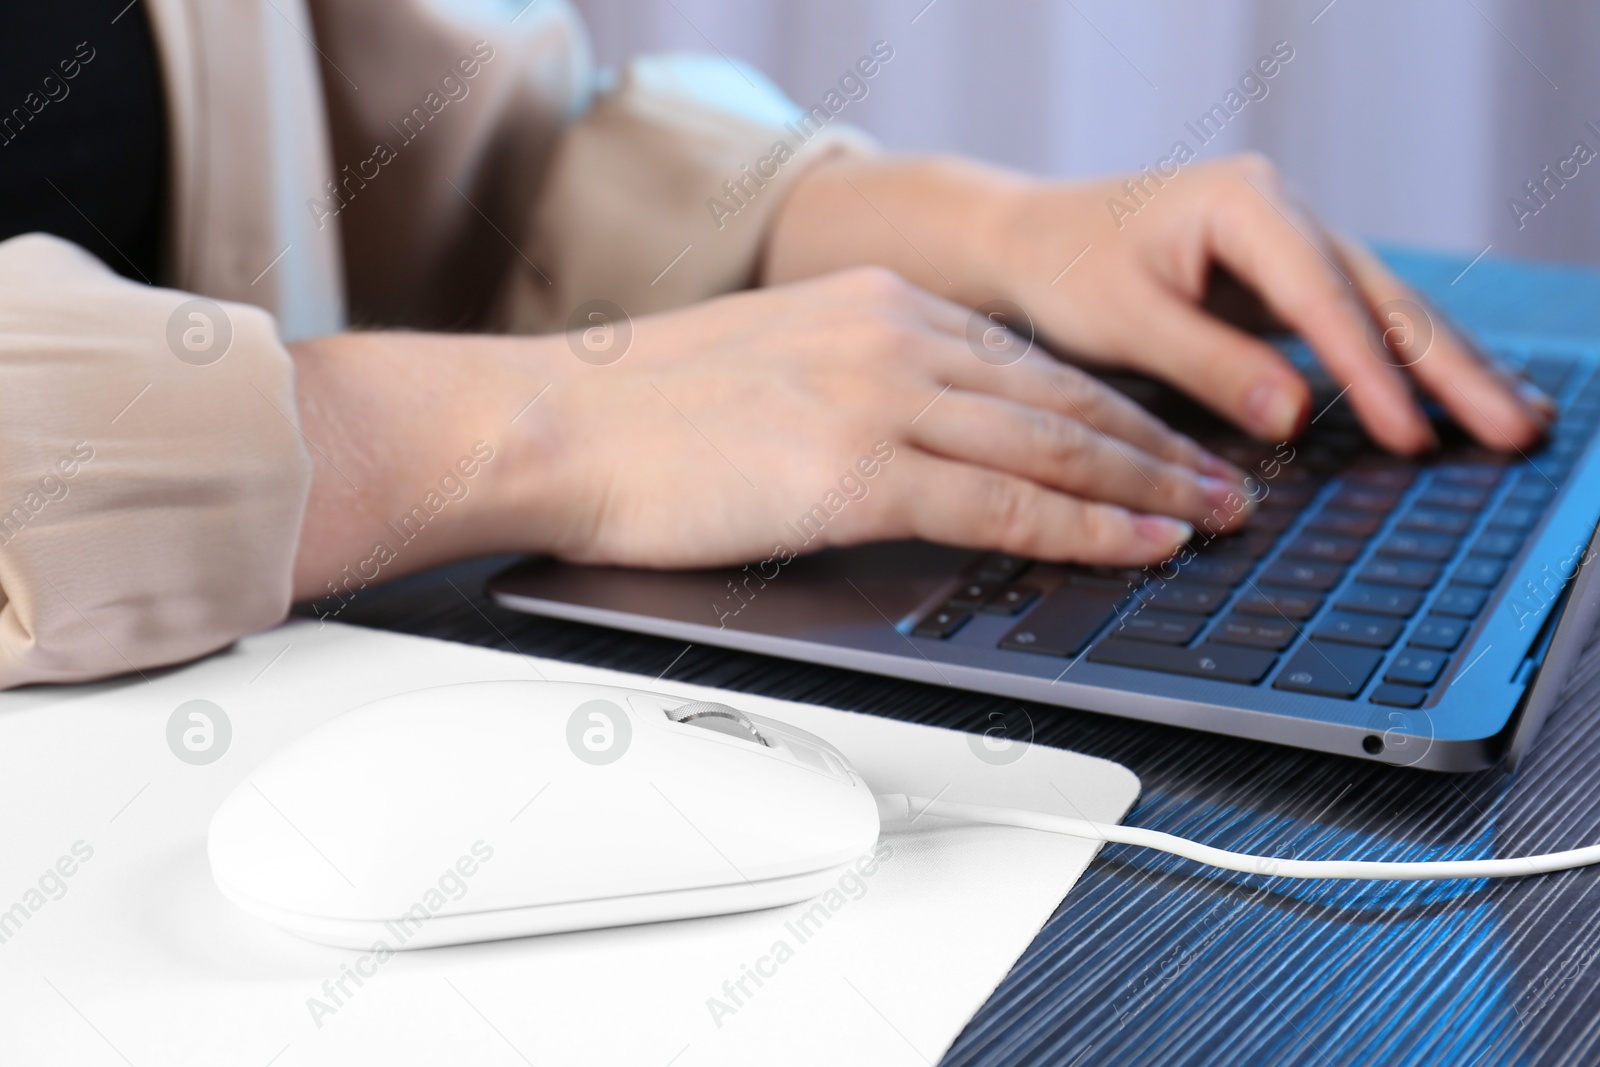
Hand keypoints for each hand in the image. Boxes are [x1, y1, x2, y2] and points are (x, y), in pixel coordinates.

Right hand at [521, 269, 1255, 567]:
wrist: (552, 423)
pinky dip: (1085, 530)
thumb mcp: (770, 362)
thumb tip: (913, 438)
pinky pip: (1003, 506)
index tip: (1161, 437)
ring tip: (1212, 520)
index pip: (1025, 360)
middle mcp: (894, 335)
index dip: (1109, 407)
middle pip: (1062, 397)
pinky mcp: (858, 472)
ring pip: (1054, 447)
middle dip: (1158, 446)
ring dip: (1148, 489)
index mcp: (875, 303)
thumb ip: (855, 384)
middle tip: (1227, 481)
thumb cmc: (638, 411)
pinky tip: (1138, 546)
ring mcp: (881, 400)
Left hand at [764, 152, 1553, 454]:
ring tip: (1513, 420)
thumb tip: (1293, 414)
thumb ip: (1208, 362)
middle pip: (1381, 295)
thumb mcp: (1124, 319)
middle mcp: (1281, 211)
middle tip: (1514, 427)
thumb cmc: (1065, 269)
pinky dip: (1405, 364)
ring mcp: (1290, 244)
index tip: (1409, 432)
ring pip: (1384, 308)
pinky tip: (1453, 399)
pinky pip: (1357, 323)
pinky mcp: (1284, 281)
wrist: (1031, 241)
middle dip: (1451, 366)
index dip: (1369, 370)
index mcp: (1243, 202)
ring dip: (1447, 368)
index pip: (1321, 296)